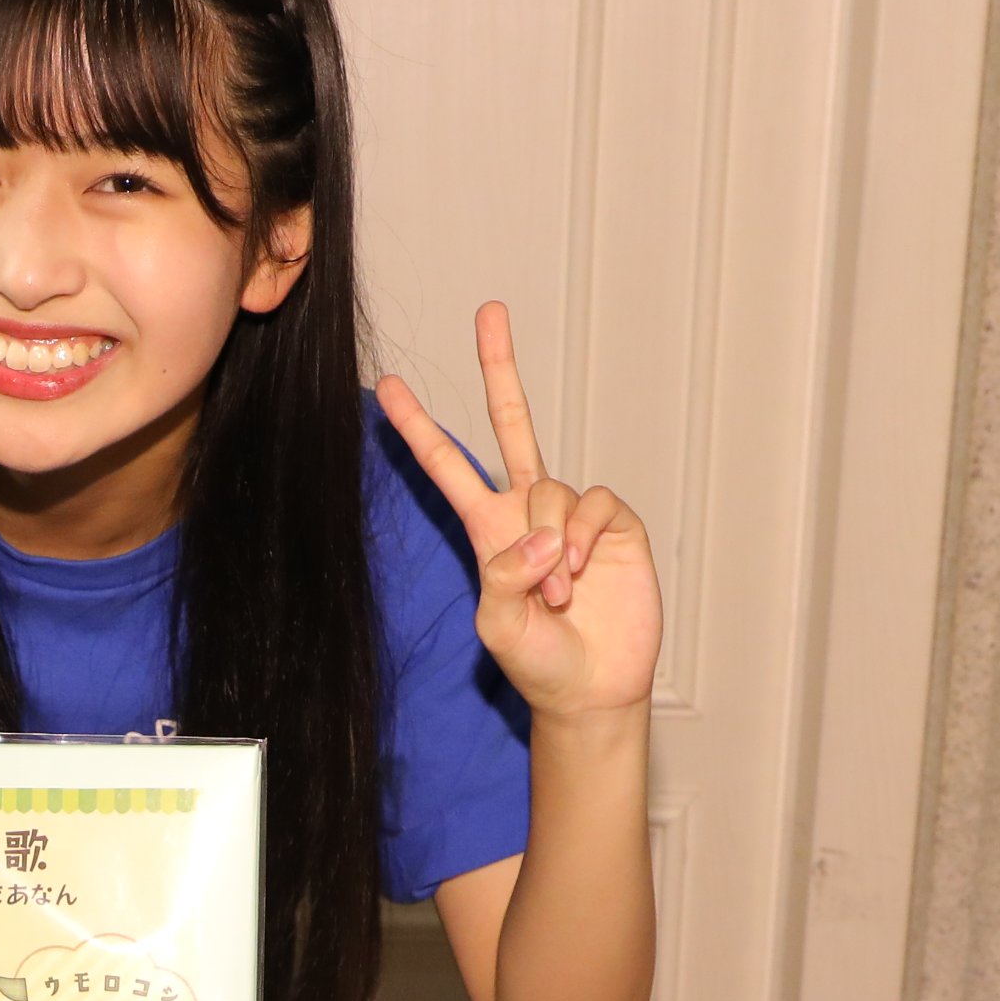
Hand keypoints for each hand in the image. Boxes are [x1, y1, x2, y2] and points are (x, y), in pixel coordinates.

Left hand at [376, 304, 661, 720]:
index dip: (419, 429)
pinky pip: (592, 503)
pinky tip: (580, 575)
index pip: (448, 467)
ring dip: (550, 545)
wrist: (591, 689)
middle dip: (500, 368)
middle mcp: (528, 510)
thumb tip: (544, 535)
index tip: (386, 388)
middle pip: (512, 424)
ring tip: (558, 595)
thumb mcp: (498, 624)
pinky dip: (581, 537)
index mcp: (488, 528)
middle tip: (489, 311)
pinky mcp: (613, 525)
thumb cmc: (536, 660)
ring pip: (550, 489)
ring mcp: (572, 515)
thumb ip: (506, 575)